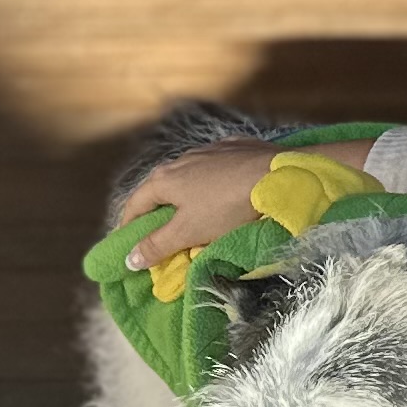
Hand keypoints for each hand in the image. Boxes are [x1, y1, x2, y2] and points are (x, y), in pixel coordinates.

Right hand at [122, 140, 296, 273]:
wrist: (279, 174)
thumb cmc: (227, 206)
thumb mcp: (189, 231)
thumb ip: (158, 244)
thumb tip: (129, 258)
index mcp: (163, 178)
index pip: (134, 205)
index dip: (128, 227)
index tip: (128, 245)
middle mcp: (182, 159)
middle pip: (161, 190)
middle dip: (158, 213)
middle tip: (160, 235)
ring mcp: (210, 151)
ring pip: (189, 178)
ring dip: (185, 197)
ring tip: (191, 216)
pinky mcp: (236, 148)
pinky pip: (216, 170)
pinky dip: (212, 185)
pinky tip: (221, 194)